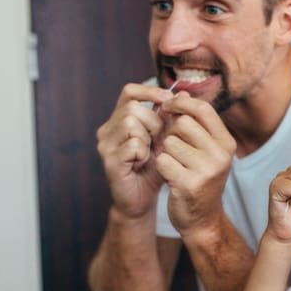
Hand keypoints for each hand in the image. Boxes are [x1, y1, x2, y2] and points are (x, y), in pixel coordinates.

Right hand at [96, 83, 173, 218]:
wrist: (143, 199)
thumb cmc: (155, 168)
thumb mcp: (166, 139)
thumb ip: (171, 118)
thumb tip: (184, 93)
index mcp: (120, 119)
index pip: (129, 92)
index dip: (149, 92)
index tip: (168, 100)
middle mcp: (108, 129)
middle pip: (133, 108)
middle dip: (154, 122)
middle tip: (159, 140)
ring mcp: (106, 145)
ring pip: (130, 123)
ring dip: (148, 138)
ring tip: (149, 153)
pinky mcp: (109, 160)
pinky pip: (132, 145)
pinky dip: (143, 153)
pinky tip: (143, 163)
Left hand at [155, 93, 236, 239]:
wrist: (202, 220)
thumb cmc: (200, 179)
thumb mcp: (206, 150)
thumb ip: (194, 123)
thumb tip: (179, 91)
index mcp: (226, 143)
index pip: (203, 109)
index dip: (181, 103)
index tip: (168, 107)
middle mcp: (221, 155)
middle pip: (183, 123)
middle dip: (171, 132)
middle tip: (172, 147)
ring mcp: (206, 170)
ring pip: (170, 142)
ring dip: (165, 151)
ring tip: (174, 164)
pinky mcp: (189, 184)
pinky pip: (162, 161)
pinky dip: (160, 166)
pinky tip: (169, 176)